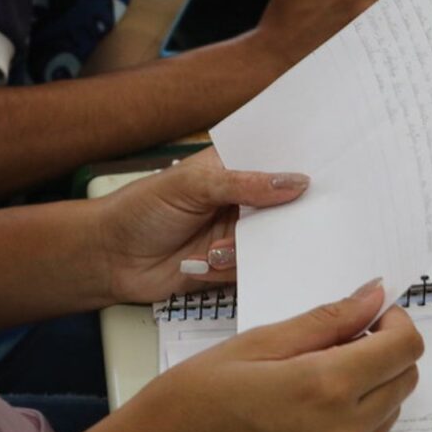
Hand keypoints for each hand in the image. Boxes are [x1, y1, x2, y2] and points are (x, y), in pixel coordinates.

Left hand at [90, 147, 307, 303]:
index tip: (323, 173)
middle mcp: (239, 199)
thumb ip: (243, 183)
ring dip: (245, 248)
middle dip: (284, 215)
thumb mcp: (191, 186)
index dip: (299, 166)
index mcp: (231, 167)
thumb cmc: (139, 210)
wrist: (109, 259)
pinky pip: (253, 269)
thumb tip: (293, 182)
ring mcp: (237, 233)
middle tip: (280, 222)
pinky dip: (232, 269)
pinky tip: (204, 263)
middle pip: (283, 205)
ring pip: (271, 241)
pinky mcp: (231, 266)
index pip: (275, 161)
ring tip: (216, 250)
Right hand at [113, 281, 423, 431]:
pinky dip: (355, 419)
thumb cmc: (188, 405)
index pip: (404, 348)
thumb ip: (324, 320)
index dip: (396, 321)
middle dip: (387, 350)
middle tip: (344, 336)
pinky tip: (309, 407)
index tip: (373, 312)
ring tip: (318, 371)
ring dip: (372, 385)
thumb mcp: (255, 343)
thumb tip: (370, 298)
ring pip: (390, 414)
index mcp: (325, 388)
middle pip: (405, 380)